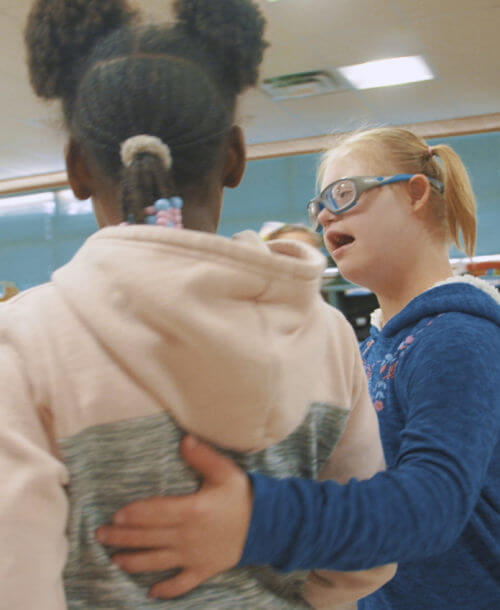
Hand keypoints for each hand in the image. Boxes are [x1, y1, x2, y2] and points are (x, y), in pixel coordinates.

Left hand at [95, 435, 252, 598]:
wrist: (268, 524)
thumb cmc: (243, 495)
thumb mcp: (224, 471)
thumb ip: (202, 456)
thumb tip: (183, 439)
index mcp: (191, 510)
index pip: (154, 513)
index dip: (133, 514)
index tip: (115, 516)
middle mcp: (187, 536)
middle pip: (148, 537)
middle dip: (122, 538)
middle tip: (100, 536)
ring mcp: (194, 556)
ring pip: (157, 561)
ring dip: (134, 561)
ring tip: (114, 560)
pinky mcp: (204, 570)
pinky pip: (181, 583)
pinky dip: (166, 589)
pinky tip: (151, 592)